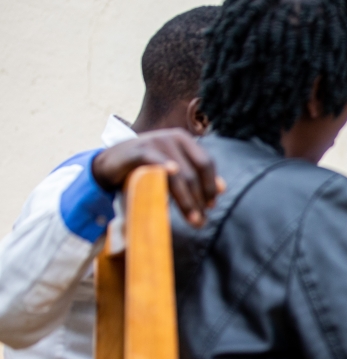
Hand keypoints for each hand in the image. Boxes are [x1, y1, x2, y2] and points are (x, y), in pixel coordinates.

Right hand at [91, 129, 223, 226]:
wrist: (111, 162)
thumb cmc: (146, 167)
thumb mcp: (173, 169)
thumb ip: (195, 176)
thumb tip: (222, 188)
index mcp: (184, 140)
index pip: (206, 163)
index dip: (211, 185)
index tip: (211, 206)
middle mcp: (172, 138)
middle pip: (194, 172)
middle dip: (199, 199)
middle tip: (200, 221)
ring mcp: (156, 142)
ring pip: (179, 174)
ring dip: (187, 200)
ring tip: (192, 219)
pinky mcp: (139, 150)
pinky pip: (157, 163)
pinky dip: (166, 171)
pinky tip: (173, 179)